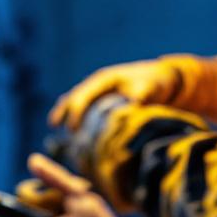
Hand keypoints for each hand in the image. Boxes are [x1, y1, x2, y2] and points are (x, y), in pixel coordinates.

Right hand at [49, 58, 183, 130]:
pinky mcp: (99, 101)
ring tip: (56, 131)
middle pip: (72, 97)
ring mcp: (96, 92)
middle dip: (63, 113)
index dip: (76, 111)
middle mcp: (96, 84)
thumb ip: (140, 96)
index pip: (83, 94)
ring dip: (64, 115)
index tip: (72, 128)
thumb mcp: (151, 87)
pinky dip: (74, 119)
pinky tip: (72, 137)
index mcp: (104, 79)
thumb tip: (131, 106)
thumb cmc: (155, 83)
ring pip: (73, 102)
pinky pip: (81, 109)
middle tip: (55, 129)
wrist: (161, 80)